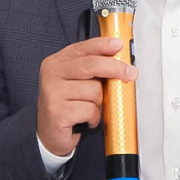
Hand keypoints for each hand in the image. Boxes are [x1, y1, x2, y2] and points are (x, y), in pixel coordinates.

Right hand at [37, 36, 138, 156]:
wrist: (48, 134)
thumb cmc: (67, 106)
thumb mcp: (77, 82)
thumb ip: (92, 70)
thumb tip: (119, 61)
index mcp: (56, 63)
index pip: (83, 48)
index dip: (103, 45)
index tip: (119, 45)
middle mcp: (51, 74)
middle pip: (91, 65)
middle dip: (115, 68)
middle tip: (131, 73)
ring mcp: (52, 93)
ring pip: (94, 91)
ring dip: (99, 103)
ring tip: (88, 108)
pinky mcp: (57, 112)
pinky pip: (90, 110)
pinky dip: (94, 117)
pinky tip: (85, 120)